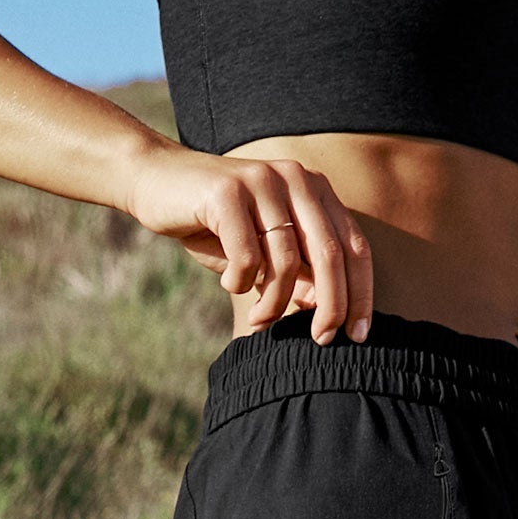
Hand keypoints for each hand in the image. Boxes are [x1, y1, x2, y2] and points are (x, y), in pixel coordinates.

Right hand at [120, 140, 373, 342]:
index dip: (361, 294)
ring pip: (286, 262)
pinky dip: (239, 283)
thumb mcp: (263, 252)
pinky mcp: (227, 191)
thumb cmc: (215, 224)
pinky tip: (228, 284)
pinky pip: (247, 257)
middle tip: (320, 339)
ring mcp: (262, 181)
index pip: (353, 247)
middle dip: (331, 307)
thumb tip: (324, 309)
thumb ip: (297, 273)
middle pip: (330, 255)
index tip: (358, 337)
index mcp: (312, 190)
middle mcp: (294, 179)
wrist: (156, 182)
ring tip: (257, 319)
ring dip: (273, 304)